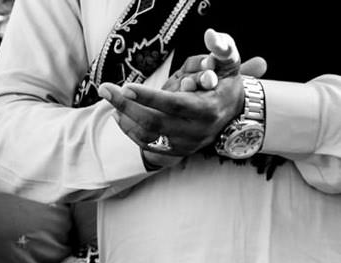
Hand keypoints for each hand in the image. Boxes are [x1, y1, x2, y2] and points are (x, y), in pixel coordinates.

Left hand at [100, 29, 266, 157]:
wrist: (235, 111)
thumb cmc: (226, 81)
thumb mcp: (229, 61)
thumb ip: (222, 47)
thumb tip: (210, 34)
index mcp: (208, 109)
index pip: (175, 105)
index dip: (149, 97)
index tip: (126, 87)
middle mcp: (198, 131)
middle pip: (155, 123)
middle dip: (127, 106)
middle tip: (105, 88)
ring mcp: (188, 144)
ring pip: (149, 137)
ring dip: (125, 118)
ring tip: (111, 99)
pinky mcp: (179, 151)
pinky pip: (149, 146)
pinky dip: (131, 131)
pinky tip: (119, 115)